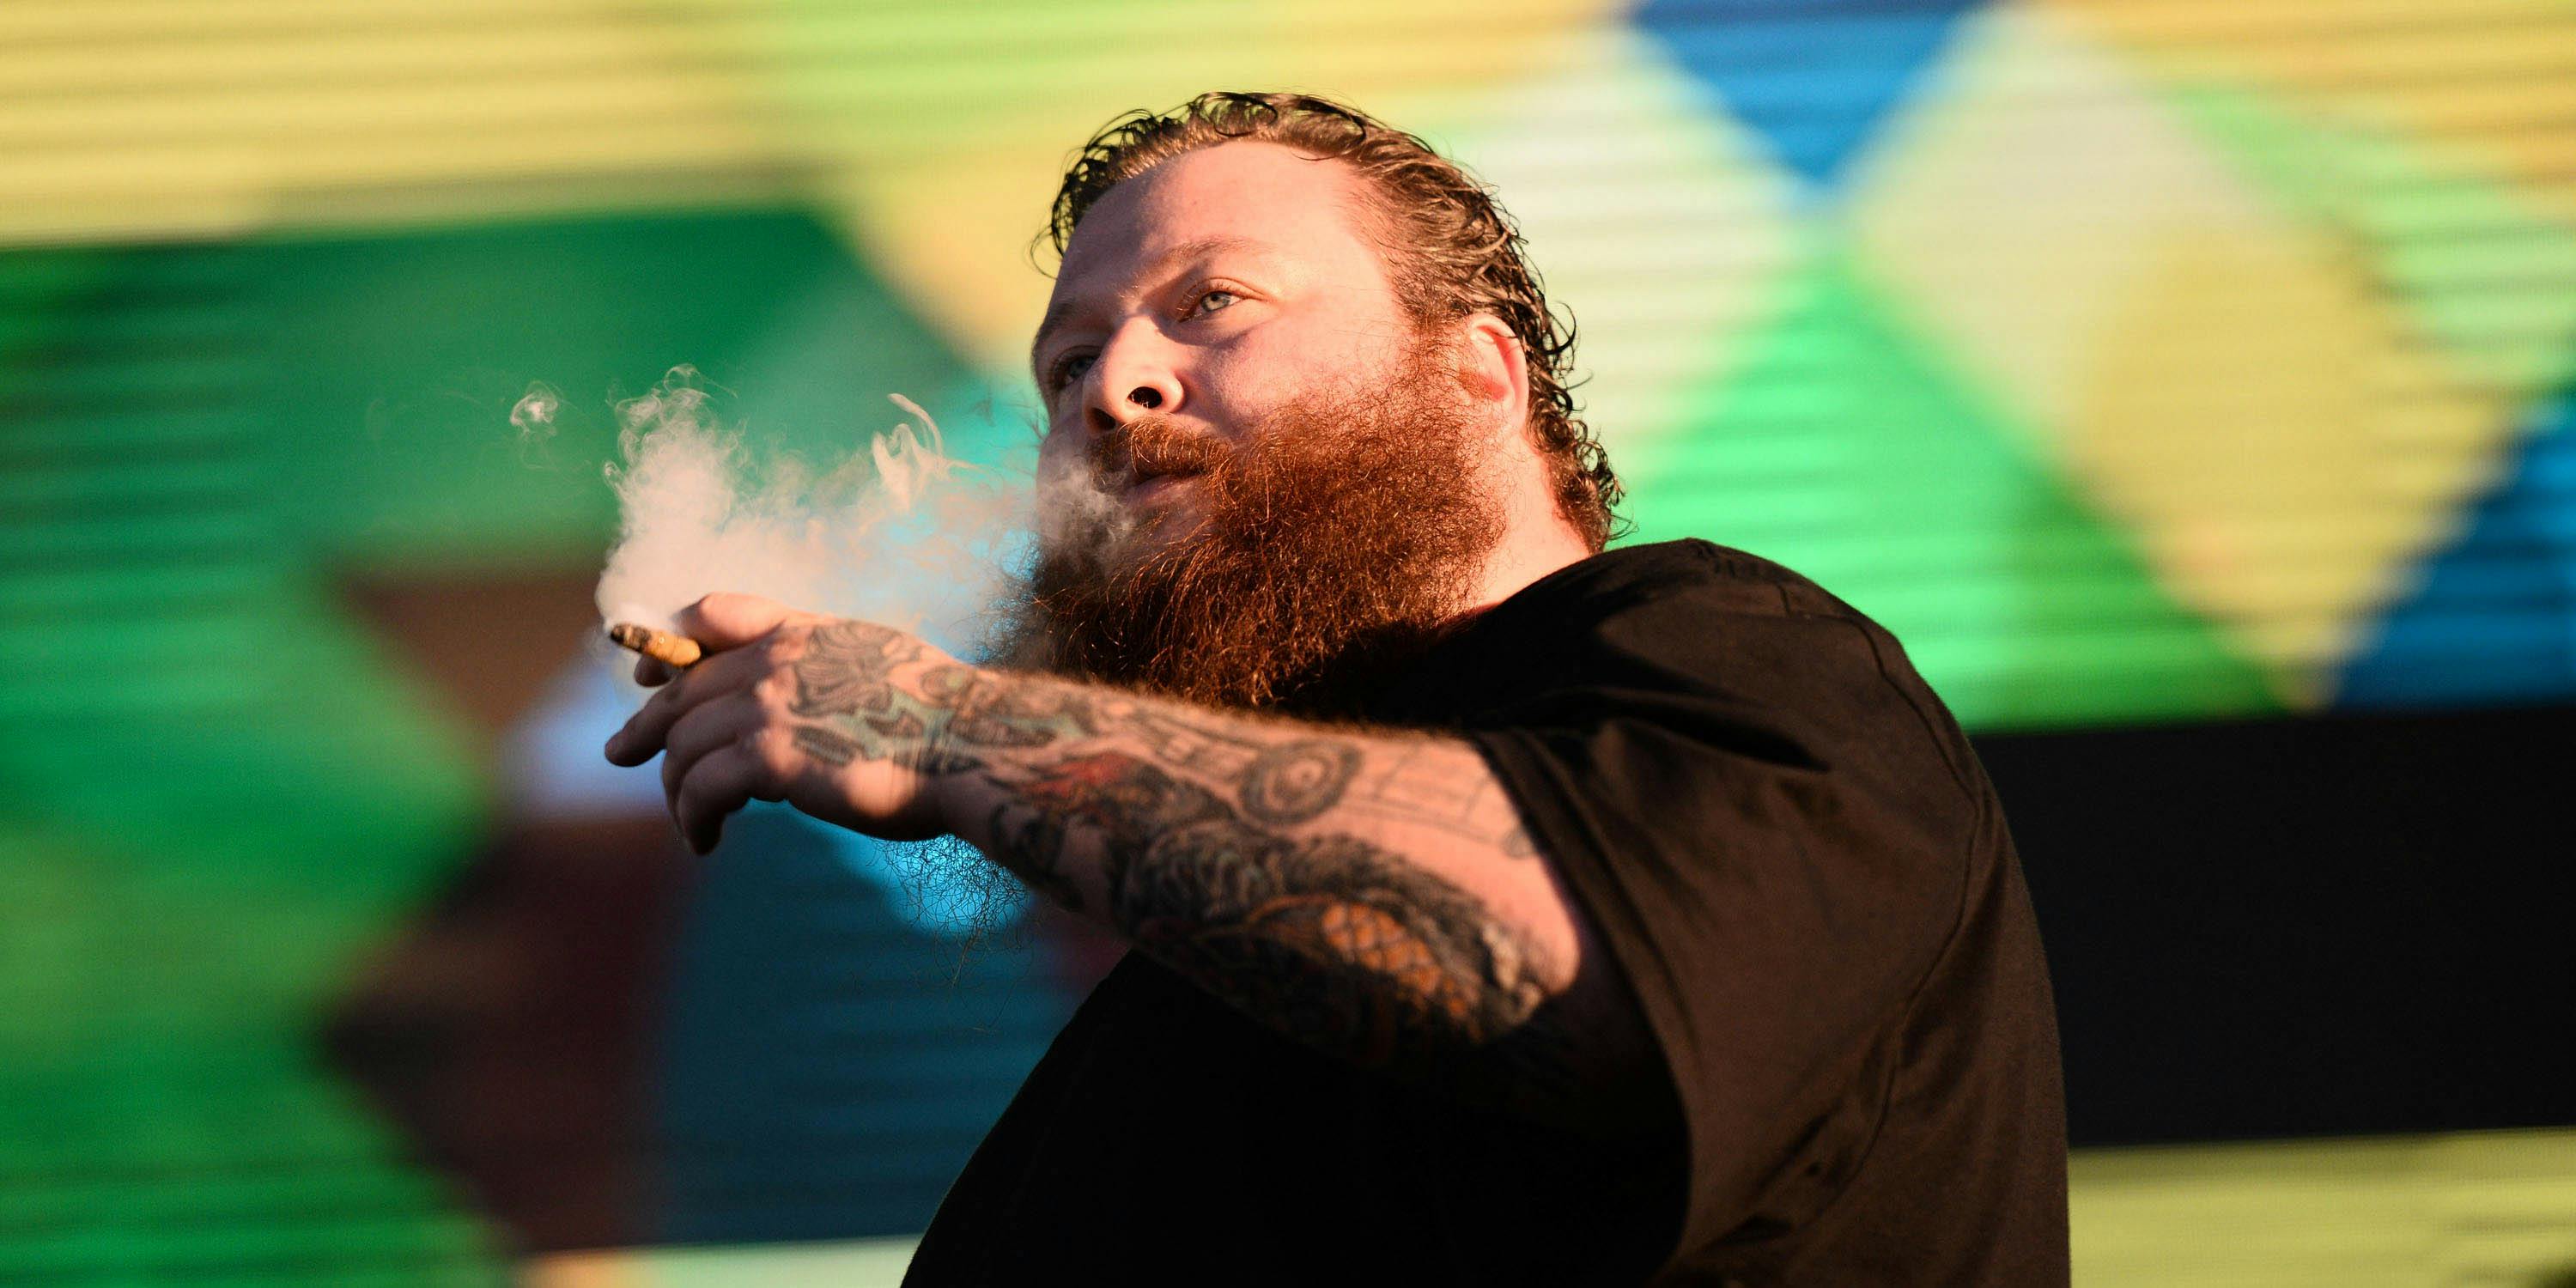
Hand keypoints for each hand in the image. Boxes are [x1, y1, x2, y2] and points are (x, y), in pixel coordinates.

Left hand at [602, 593, 966, 853]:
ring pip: (683, 746)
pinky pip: (701, 788)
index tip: (645, 673)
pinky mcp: (771, 757)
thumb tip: (800, 704)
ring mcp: (771, 705)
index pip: (712, 613)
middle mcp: (777, 660)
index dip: (669, 642)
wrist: (973, 748)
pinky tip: (705, 842)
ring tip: (691, 826)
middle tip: (620, 754)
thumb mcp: (880, 666)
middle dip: (645, 727)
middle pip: (682, 691)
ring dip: (676, 791)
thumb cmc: (942, 721)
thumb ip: (830, 668)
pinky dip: (693, 819)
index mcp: (804, 633)